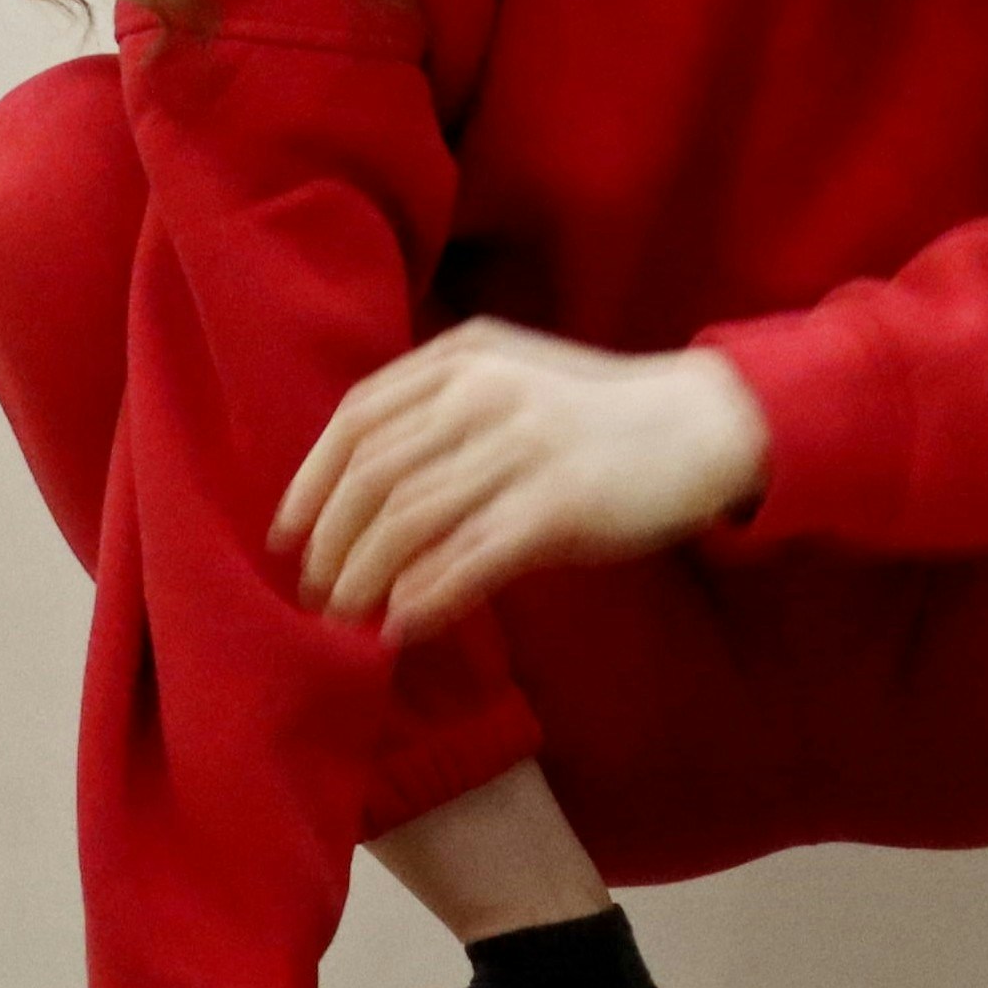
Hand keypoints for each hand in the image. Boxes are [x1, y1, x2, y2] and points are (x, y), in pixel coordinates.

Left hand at [272, 322, 768, 642]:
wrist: (700, 427)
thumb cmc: (595, 416)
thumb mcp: (510, 380)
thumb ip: (438, 410)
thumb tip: (355, 485)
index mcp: (462, 360)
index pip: (356, 419)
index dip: (309, 483)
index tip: (286, 537)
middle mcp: (482, 395)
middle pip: (371, 476)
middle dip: (329, 543)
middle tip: (314, 593)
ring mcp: (520, 449)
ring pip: (408, 522)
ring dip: (364, 579)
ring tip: (345, 618)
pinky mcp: (557, 506)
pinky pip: (467, 560)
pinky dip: (423, 600)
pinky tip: (402, 627)